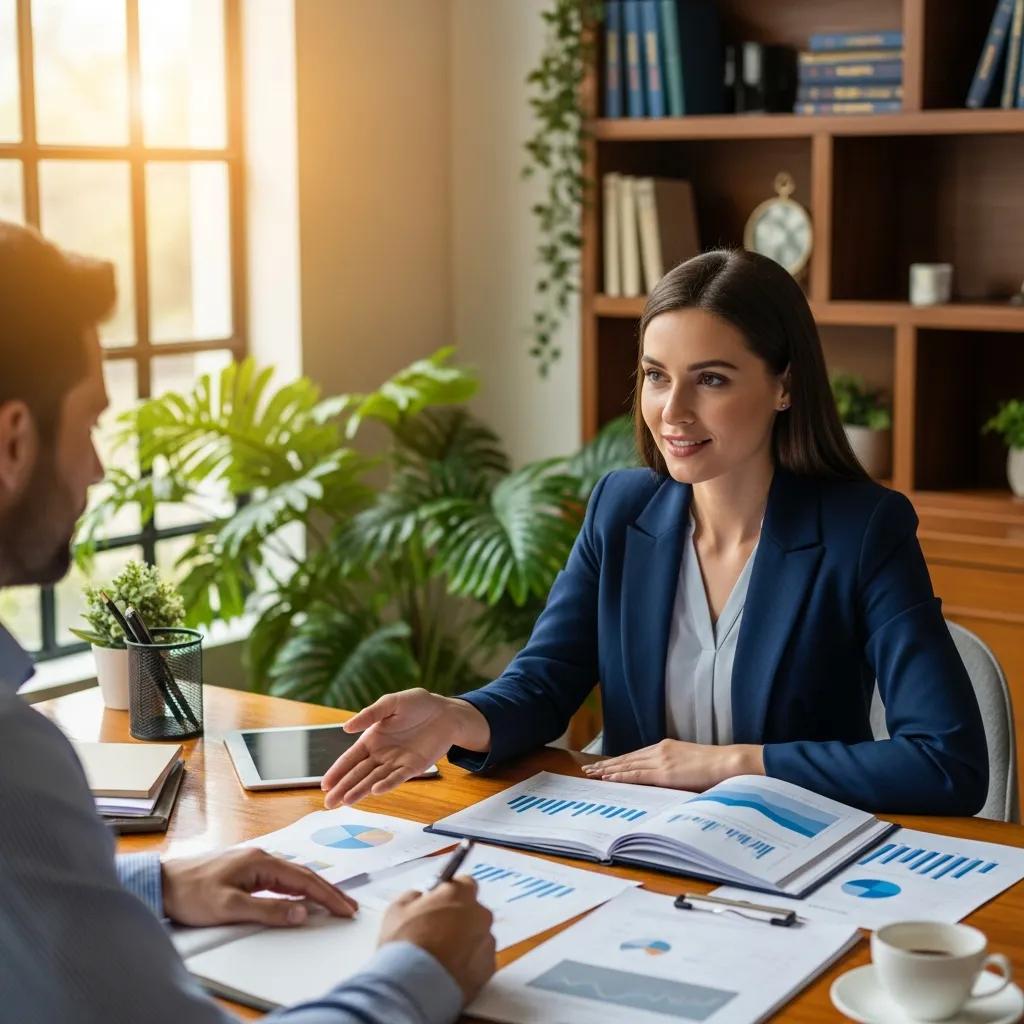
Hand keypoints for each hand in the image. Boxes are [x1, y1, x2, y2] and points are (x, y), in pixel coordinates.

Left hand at [161, 847, 357, 926]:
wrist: (161, 882)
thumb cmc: (190, 893)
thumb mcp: (228, 907)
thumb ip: (267, 910)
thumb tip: (301, 912)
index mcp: (261, 861)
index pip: (304, 879)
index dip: (328, 895)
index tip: (346, 908)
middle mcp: (261, 857)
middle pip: (304, 875)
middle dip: (329, 892)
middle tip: (349, 907)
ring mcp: (254, 862)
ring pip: (294, 876)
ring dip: (315, 889)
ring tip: (334, 903)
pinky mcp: (245, 871)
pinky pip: (281, 879)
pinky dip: (298, 888)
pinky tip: (302, 896)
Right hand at [321, 688, 489, 807]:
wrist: (446, 712)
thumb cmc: (418, 704)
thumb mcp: (391, 703)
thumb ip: (369, 714)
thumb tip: (345, 727)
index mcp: (372, 739)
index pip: (350, 758)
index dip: (337, 771)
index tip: (325, 784)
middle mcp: (381, 754)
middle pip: (358, 774)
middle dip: (343, 788)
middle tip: (329, 803)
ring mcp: (396, 762)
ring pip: (374, 780)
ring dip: (360, 791)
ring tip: (345, 802)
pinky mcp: (413, 767)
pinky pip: (397, 778)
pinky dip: (386, 784)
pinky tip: (375, 791)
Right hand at [378, 877, 495, 1003]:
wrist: (413, 988)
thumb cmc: (404, 944)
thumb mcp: (397, 910)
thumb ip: (414, 897)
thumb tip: (420, 897)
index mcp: (459, 894)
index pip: (464, 883)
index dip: (450, 893)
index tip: (439, 903)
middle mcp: (479, 914)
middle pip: (473, 911)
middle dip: (459, 919)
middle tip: (437, 933)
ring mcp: (487, 942)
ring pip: (478, 936)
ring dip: (465, 942)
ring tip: (442, 957)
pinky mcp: (489, 969)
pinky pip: (480, 960)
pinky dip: (469, 963)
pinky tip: (449, 971)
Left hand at [582, 739, 764, 790]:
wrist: (728, 762)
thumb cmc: (715, 766)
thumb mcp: (690, 764)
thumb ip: (676, 769)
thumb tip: (668, 779)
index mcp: (666, 747)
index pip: (636, 755)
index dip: (618, 760)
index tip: (603, 764)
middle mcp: (660, 750)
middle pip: (627, 758)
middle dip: (607, 764)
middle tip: (588, 769)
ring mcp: (661, 760)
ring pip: (627, 765)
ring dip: (608, 770)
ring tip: (592, 774)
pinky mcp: (664, 772)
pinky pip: (637, 774)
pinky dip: (620, 775)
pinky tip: (608, 777)